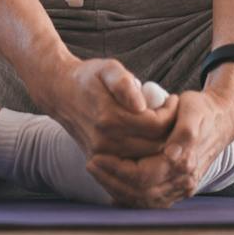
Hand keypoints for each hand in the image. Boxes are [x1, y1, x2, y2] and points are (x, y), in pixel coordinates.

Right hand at [29, 56, 178, 159]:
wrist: (58, 92)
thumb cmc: (88, 77)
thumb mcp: (107, 68)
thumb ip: (123, 82)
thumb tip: (140, 103)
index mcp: (110, 117)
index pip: (156, 125)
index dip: (172, 113)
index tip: (174, 100)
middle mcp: (105, 141)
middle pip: (155, 147)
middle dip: (171, 131)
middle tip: (175, 115)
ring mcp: (102, 155)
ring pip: (147, 159)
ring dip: (162, 145)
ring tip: (165, 125)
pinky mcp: (100, 161)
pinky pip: (133, 166)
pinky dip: (148, 156)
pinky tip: (151, 140)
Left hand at [85, 86, 233, 207]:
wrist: (221, 118)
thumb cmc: (202, 109)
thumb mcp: (192, 111)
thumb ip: (184, 132)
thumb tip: (171, 155)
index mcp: (185, 163)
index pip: (143, 176)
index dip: (117, 169)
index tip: (96, 157)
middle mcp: (184, 181)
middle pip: (140, 193)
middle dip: (112, 181)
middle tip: (91, 164)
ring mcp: (181, 187)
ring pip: (143, 200)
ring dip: (117, 188)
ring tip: (98, 172)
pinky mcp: (177, 186)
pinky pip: (149, 199)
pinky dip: (129, 194)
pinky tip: (112, 183)